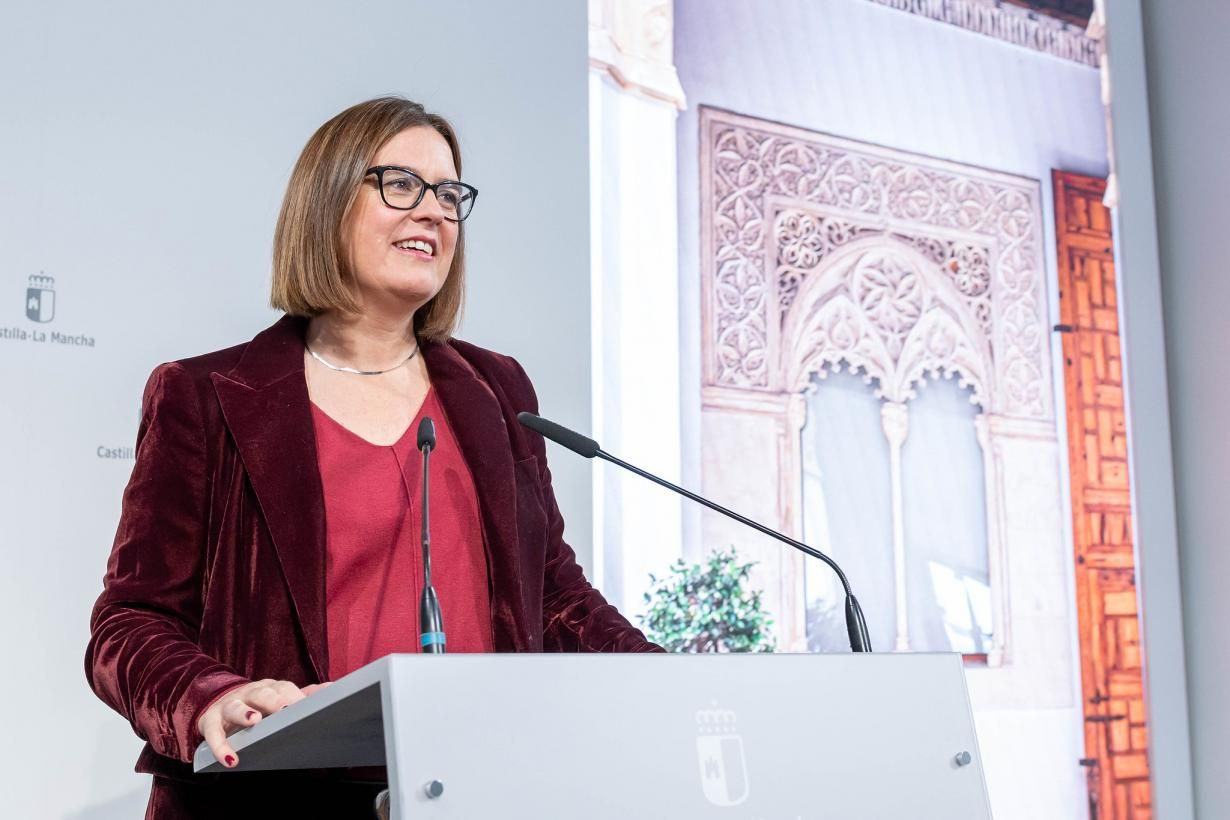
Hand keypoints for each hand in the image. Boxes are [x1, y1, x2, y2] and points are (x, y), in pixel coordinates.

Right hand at [196, 678, 330, 766]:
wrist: (216, 702)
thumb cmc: (256, 704)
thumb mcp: (278, 698)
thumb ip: (304, 695)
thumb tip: (333, 689)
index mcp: (269, 688)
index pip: (284, 688)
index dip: (295, 696)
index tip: (309, 707)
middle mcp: (249, 693)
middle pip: (262, 694)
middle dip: (274, 701)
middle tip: (286, 710)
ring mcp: (228, 706)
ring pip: (235, 707)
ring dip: (244, 713)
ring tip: (254, 721)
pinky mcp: (209, 721)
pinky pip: (213, 734)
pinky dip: (220, 747)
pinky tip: (230, 760)